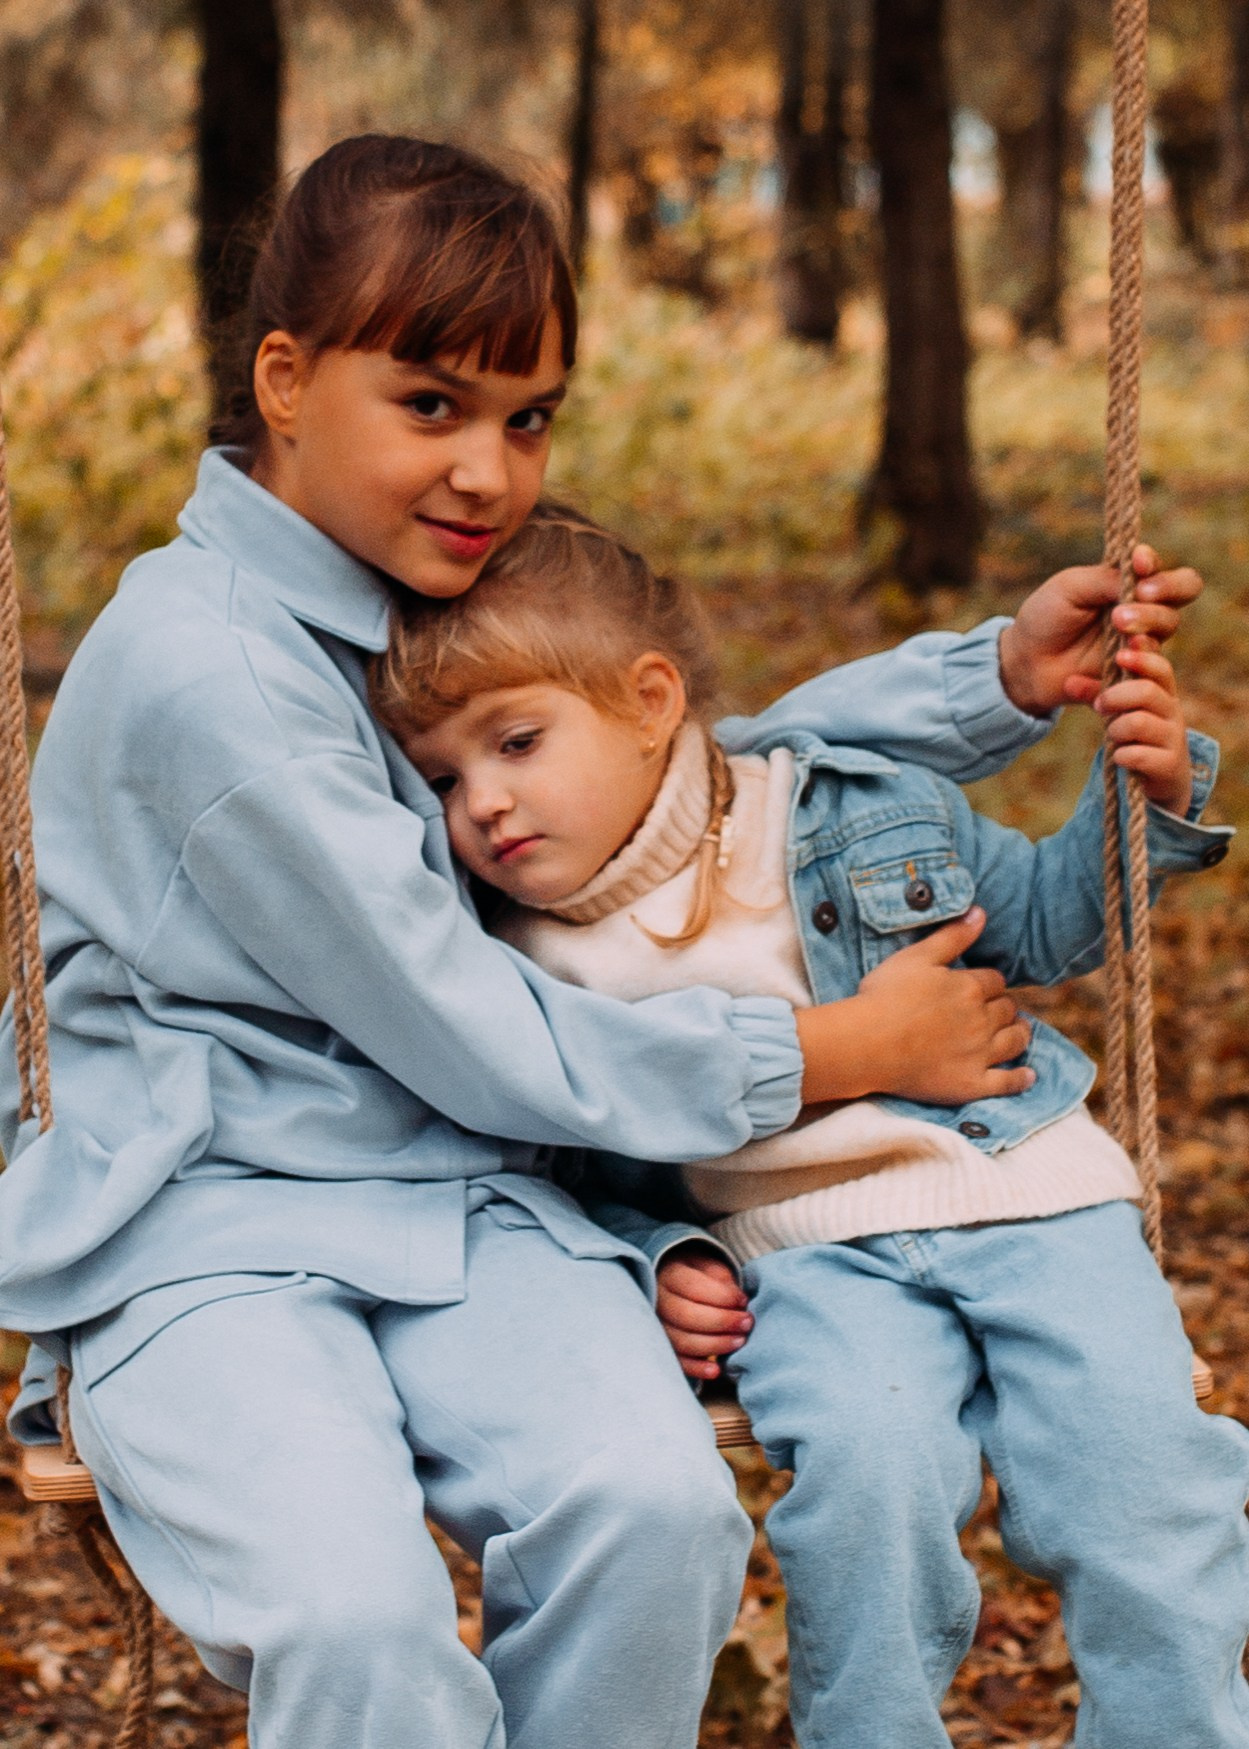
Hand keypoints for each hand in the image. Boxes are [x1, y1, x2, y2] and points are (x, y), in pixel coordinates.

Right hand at [656, 1246, 752, 1381]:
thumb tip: (738, 1301)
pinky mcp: (665, 1349)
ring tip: (740, 1341)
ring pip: (682, 1341)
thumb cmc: (701, 1277)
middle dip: (722, 1321)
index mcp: (671, 1275)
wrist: (680, 1288)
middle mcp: (659, 1301)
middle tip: (747, 1323)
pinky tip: (717, 1370)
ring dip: (714, 1345)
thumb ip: (722, 1280)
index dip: (721, 1296)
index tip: (743, 1300)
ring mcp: (659, 1327)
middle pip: (686, 1316)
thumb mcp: (710, 1268)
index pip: (692, 1287)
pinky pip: (678, 1362)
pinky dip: (697, 1369)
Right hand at [795, 908, 1033, 1104]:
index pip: (993, 980)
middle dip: (1004, 1007)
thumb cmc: (885, 996)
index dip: (988, 982)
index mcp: (970, 987)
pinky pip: (1006, 1083)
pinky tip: (1029, 1076)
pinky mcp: (972, 1083)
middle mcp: (982, 1019)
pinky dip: (1020, 1079)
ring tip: (1020, 1032)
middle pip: (1006, 1009)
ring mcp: (979, 1054)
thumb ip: (951, 936)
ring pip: (1014, 1041)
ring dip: (1020, 1034)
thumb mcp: (916, 957)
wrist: (867, 1043)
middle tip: (999, 1010)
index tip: (981, 986)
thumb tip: (980, 913)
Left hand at [998, 545, 1201, 717]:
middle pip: (1184, 591)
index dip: (1156, 564)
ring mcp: (1140, 639)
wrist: (1026, 662)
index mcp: (1127, 581)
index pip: (1161, 569)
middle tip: (1136, 598)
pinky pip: (1150, 667)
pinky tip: (1110, 661)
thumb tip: (1141, 578)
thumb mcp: (1070, 588)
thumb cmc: (1045, 618)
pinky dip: (1135, 660)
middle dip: (1166, 590)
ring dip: (1148, 623)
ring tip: (1117, 627)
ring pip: (1168, 627)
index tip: (1138, 563)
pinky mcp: (1133, 670)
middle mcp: (1142, 608)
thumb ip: (1107, 578)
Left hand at [1098, 644, 1191, 814]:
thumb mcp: (1117, 712)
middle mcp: (1172, 711)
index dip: (1142, 658)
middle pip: (1148, 691)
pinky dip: (1123, 755)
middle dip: (1116, 696)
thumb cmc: (1137, 736)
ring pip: (1140, 722)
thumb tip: (1067, 682)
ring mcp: (1173, 737)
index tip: (1119, 654)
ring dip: (1117, 728)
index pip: (1159, 667)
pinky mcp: (1169, 764)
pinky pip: (1140, 755)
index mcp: (1163, 692)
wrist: (1163, 779)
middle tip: (1100, 705)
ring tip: (1112, 735)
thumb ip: (1095, 694)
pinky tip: (1120, 757)